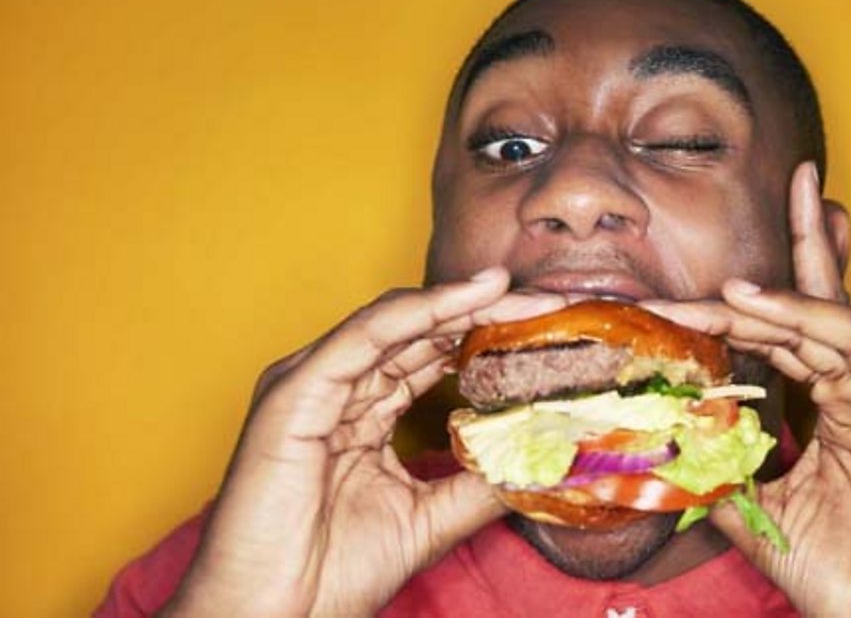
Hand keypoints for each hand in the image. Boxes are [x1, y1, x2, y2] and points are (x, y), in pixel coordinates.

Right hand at [165, 268, 566, 616]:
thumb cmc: (329, 574)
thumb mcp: (430, 519)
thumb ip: (480, 484)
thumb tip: (542, 461)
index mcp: (360, 412)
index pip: (430, 357)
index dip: (485, 336)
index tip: (544, 327)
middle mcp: (335, 389)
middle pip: (418, 332)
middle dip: (483, 311)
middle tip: (544, 300)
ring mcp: (310, 386)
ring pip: (394, 323)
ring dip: (457, 302)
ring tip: (511, 289)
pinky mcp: (293, 394)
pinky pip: (363, 339)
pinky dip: (416, 314)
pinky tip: (466, 300)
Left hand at [646, 163, 850, 615]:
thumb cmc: (847, 577)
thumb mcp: (761, 514)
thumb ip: (722, 471)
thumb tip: (665, 443)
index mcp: (835, 410)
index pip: (781, 341)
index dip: (730, 316)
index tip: (670, 304)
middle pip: (809, 311)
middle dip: (774, 266)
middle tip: (756, 201)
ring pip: (826, 317)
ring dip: (768, 292)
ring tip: (716, 282)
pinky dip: (804, 314)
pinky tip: (752, 300)